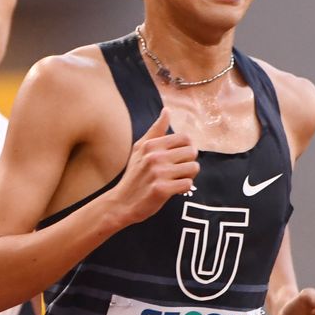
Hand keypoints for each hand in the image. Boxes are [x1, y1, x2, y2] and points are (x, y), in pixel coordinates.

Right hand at [111, 110, 198, 225]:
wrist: (122, 203)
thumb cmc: (134, 175)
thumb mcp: (140, 149)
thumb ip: (156, 130)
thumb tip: (167, 110)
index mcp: (151, 145)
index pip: (185, 138)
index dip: (187, 149)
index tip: (179, 158)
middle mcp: (155, 156)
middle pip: (192, 152)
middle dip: (189, 162)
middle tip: (179, 171)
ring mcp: (158, 173)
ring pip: (193, 168)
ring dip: (188, 176)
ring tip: (176, 180)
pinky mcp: (162, 190)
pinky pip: (188, 184)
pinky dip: (183, 189)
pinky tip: (173, 190)